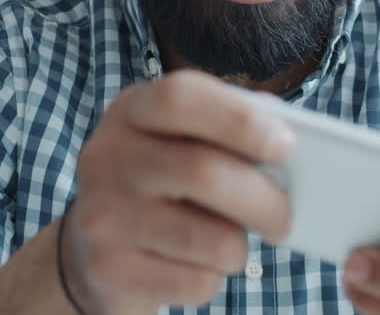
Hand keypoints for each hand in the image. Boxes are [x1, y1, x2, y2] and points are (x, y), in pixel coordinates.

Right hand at [60, 69, 294, 313]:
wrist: (94, 252)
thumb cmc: (162, 186)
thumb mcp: (180, 142)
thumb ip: (228, 130)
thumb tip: (285, 144)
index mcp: (131, 111)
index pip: (180, 98)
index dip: (238, 119)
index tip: (285, 145)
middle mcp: (106, 156)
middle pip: (203, 172)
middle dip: (264, 200)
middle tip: (284, 218)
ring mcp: (101, 214)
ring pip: (210, 239)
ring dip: (239, 249)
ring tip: (231, 244)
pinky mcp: (108, 269)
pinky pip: (195, 282)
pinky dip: (212, 279)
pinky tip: (195, 266)